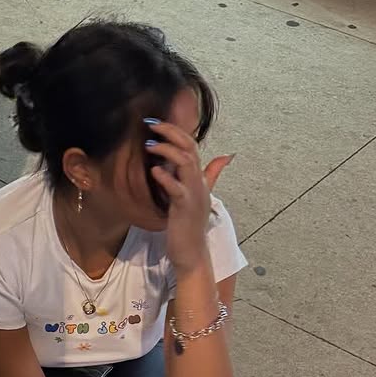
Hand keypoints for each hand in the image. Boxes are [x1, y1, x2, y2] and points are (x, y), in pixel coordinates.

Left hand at [145, 119, 233, 272]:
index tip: (155, 123)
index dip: (175, 131)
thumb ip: (211, 174)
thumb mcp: (199, 196)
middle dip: (171, 132)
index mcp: (199, 177)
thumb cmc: (190, 225)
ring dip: (167, 150)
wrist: (192, 252)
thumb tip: (226, 156)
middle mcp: (199, 182)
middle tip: (151, 124)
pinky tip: (153, 171)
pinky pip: (177, 188)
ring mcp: (193, 193)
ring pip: (186, 163)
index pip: (191, 145)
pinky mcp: (184, 207)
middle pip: (189, 147)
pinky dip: (166, 177)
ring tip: (149, 145)